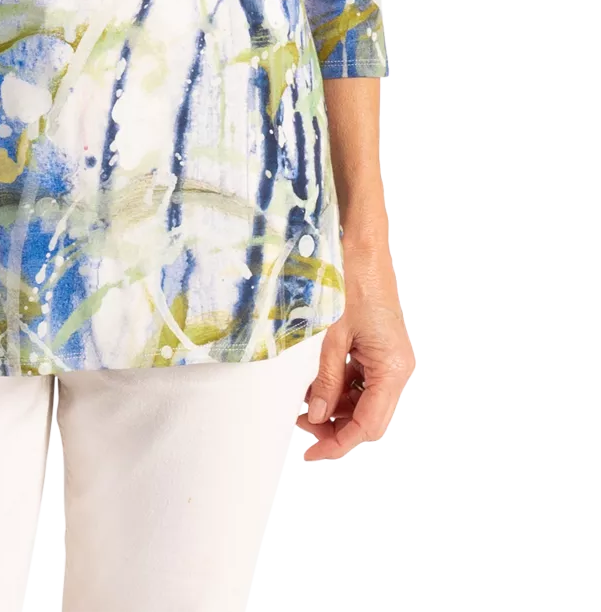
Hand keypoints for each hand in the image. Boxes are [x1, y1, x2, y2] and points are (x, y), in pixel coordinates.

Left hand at [296, 235, 414, 460]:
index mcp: (393, 369)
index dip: (339, 444)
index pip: (368, 425)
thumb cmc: (349, 281)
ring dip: (335, 406)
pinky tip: (315, 382)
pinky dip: (339, 386)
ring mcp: (391, 358)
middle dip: (335, 426)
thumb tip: (315, 417)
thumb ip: (325, 379)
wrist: (362, 244)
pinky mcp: (381, 348)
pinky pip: (362, 380)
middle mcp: (398, 368)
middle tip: (299, 423)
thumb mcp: (331, 335)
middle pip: (369, 417)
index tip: (311, 453)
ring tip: (302, 400)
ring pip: (364, 400)